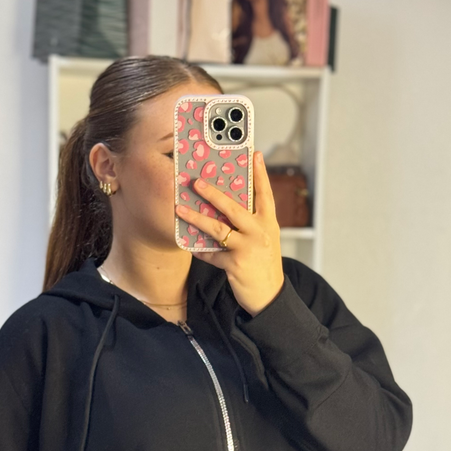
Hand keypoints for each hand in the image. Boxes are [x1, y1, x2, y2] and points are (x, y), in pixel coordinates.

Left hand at [175, 151, 284, 316]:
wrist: (270, 296)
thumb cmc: (263, 265)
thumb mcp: (264, 240)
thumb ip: (251, 223)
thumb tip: (227, 207)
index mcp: (268, 223)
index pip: (265, 194)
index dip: (260, 174)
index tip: (255, 154)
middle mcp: (260, 232)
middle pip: (234, 207)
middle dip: (214, 193)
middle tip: (197, 182)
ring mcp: (248, 248)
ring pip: (218, 229)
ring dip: (197, 218)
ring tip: (180, 209)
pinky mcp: (236, 264)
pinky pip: (212, 254)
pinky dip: (200, 250)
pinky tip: (190, 245)